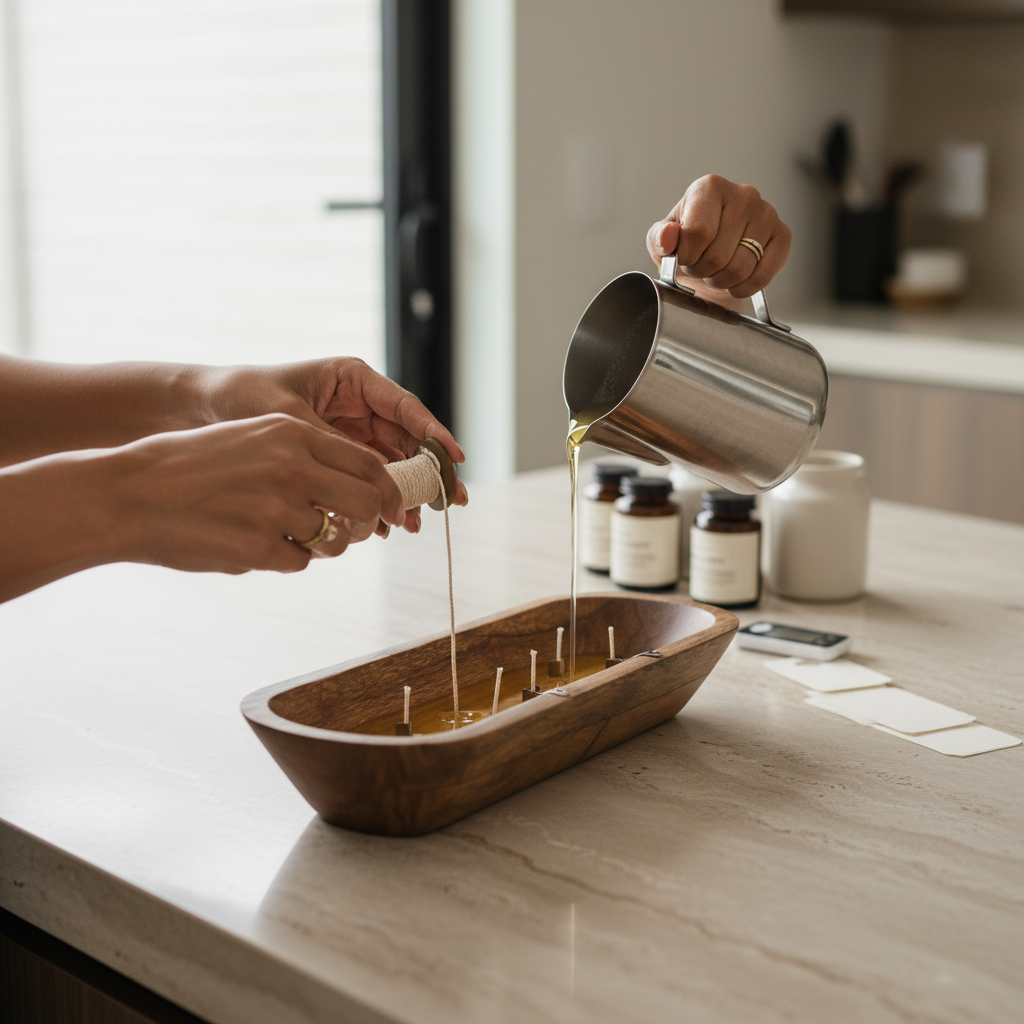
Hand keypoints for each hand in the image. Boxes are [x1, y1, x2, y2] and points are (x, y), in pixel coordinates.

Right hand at [105, 414, 405, 572]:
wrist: (130, 494)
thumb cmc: (190, 465)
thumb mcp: (251, 438)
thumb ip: (304, 456)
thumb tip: (359, 487)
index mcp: (291, 433)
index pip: (367, 464)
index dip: (387, 489)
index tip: (392, 504)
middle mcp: (292, 468)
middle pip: (366, 503)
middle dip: (370, 520)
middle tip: (361, 528)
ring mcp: (277, 510)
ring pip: (336, 539)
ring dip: (322, 543)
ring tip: (280, 531)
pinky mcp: (260, 549)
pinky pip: (300, 562)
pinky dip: (285, 558)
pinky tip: (250, 542)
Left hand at [198, 357, 466, 533]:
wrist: (202, 410)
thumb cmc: (242, 397)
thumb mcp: (289, 420)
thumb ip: (332, 446)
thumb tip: (370, 478)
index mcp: (353, 379)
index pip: (404, 408)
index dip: (434, 433)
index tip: (454, 458)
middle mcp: (359, 404)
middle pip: (407, 439)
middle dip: (427, 471)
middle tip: (450, 501)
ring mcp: (350, 431)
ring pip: (391, 463)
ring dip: (404, 492)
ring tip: (414, 523)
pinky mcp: (338, 456)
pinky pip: (367, 478)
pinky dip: (376, 500)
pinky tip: (385, 526)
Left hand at [646, 175, 791, 302]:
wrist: (711, 256)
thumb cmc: (687, 244)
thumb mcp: (661, 241)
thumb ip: (659, 237)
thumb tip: (669, 236)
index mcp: (710, 187)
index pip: (697, 233)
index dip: (686, 257)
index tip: (684, 256)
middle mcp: (743, 194)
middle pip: (718, 256)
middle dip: (703, 271)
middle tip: (701, 265)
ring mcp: (767, 213)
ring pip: (740, 269)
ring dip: (722, 280)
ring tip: (716, 269)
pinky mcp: (783, 235)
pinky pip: (762, 276)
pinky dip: (744, 287)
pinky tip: (736, 279)